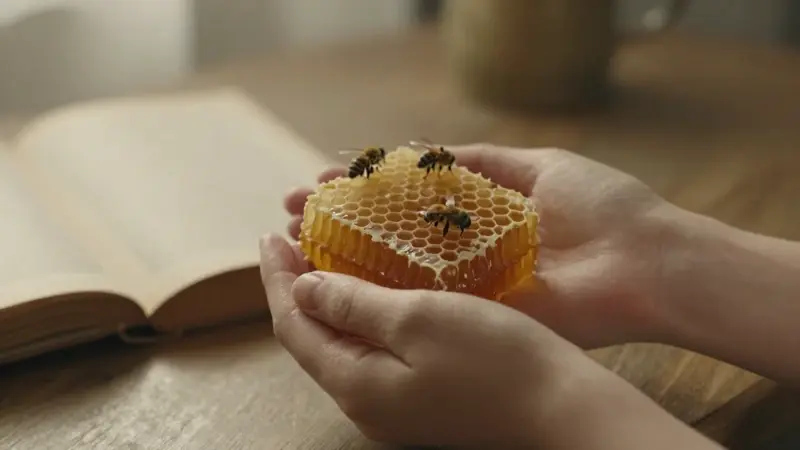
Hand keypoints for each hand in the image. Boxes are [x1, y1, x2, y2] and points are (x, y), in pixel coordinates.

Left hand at [259, 233, 604, 447]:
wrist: (562, 409)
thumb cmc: (495, 359)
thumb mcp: (416, 318)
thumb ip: (352, 304)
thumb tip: (302, 288)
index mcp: (355, 383)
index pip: (292, 325)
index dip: (276, 277)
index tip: (269, 233)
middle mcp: (365, 401)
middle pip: (312, 337)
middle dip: (296, 286)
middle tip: (293, 237)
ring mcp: (394, 404)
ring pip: (342, 343)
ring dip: (328, 297)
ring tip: (325, 253)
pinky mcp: (421, 397)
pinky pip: (372, 350)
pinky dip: (360, 314)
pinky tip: (373, 288)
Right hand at [284, 144, 673, 347]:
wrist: (645, 265)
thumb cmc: (603, 208)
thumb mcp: (541, 165)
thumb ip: (484, 162)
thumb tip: (427, 148)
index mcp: (478, 213)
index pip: (406, 199)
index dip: (362, 189)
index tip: (322, 180)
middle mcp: (463, 251)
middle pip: (389, 235)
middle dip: (338, 220)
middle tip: (293, 209)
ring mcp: (467, 285)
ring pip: (393, 270)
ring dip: (343, 255)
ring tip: (296, 238)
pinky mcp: (477, 314)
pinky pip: (421, 303)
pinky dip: (377, 292)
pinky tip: (335, 277)